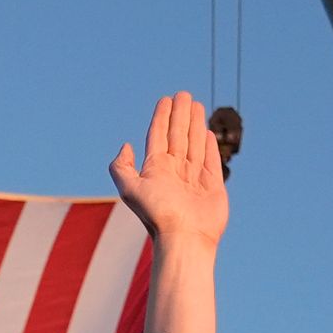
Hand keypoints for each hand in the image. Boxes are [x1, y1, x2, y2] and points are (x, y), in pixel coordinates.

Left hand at [108, 92, 229, 251]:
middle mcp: (174, 172)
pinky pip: (210, 160)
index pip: (158, 136)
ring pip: (194, 144)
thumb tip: (125, 145)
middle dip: (180, 115)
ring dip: (194, 124)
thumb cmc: (157, 215)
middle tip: (184, 94)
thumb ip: (121, 167)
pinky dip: (209, 146)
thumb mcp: (129, 189)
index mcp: (155, 170)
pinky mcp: (212, 186)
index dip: (161, 117)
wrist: (185, 238)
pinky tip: (207, 133)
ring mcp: (193, 178)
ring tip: (196, 105)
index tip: (166, 99)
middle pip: (177, 135)